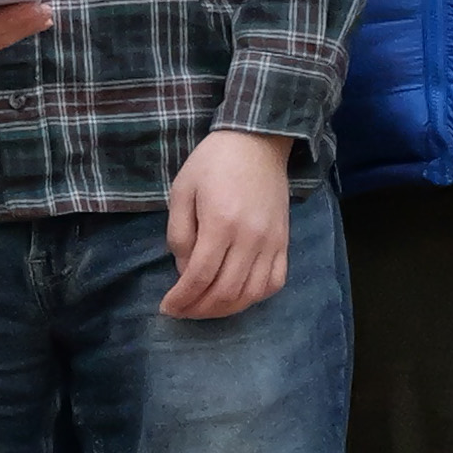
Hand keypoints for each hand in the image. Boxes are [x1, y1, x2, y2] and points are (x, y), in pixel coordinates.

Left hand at [158, 129, 295, 319]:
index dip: (182, 299)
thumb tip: (184, 272)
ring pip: (252, 293)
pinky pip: (275, 282)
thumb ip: (180, 234)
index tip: (167, 307)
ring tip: (205, 308)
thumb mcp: (182, 191)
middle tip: (182, 311)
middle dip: (200, 309)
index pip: (199, 276)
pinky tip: (237, 296)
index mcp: (221, 224)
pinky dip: (255, 297)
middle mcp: (250, 238)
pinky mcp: (285, 242)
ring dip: (226, 309)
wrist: (256, 142)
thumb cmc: (212, 163)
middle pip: (226, 291)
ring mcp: (272, 242)